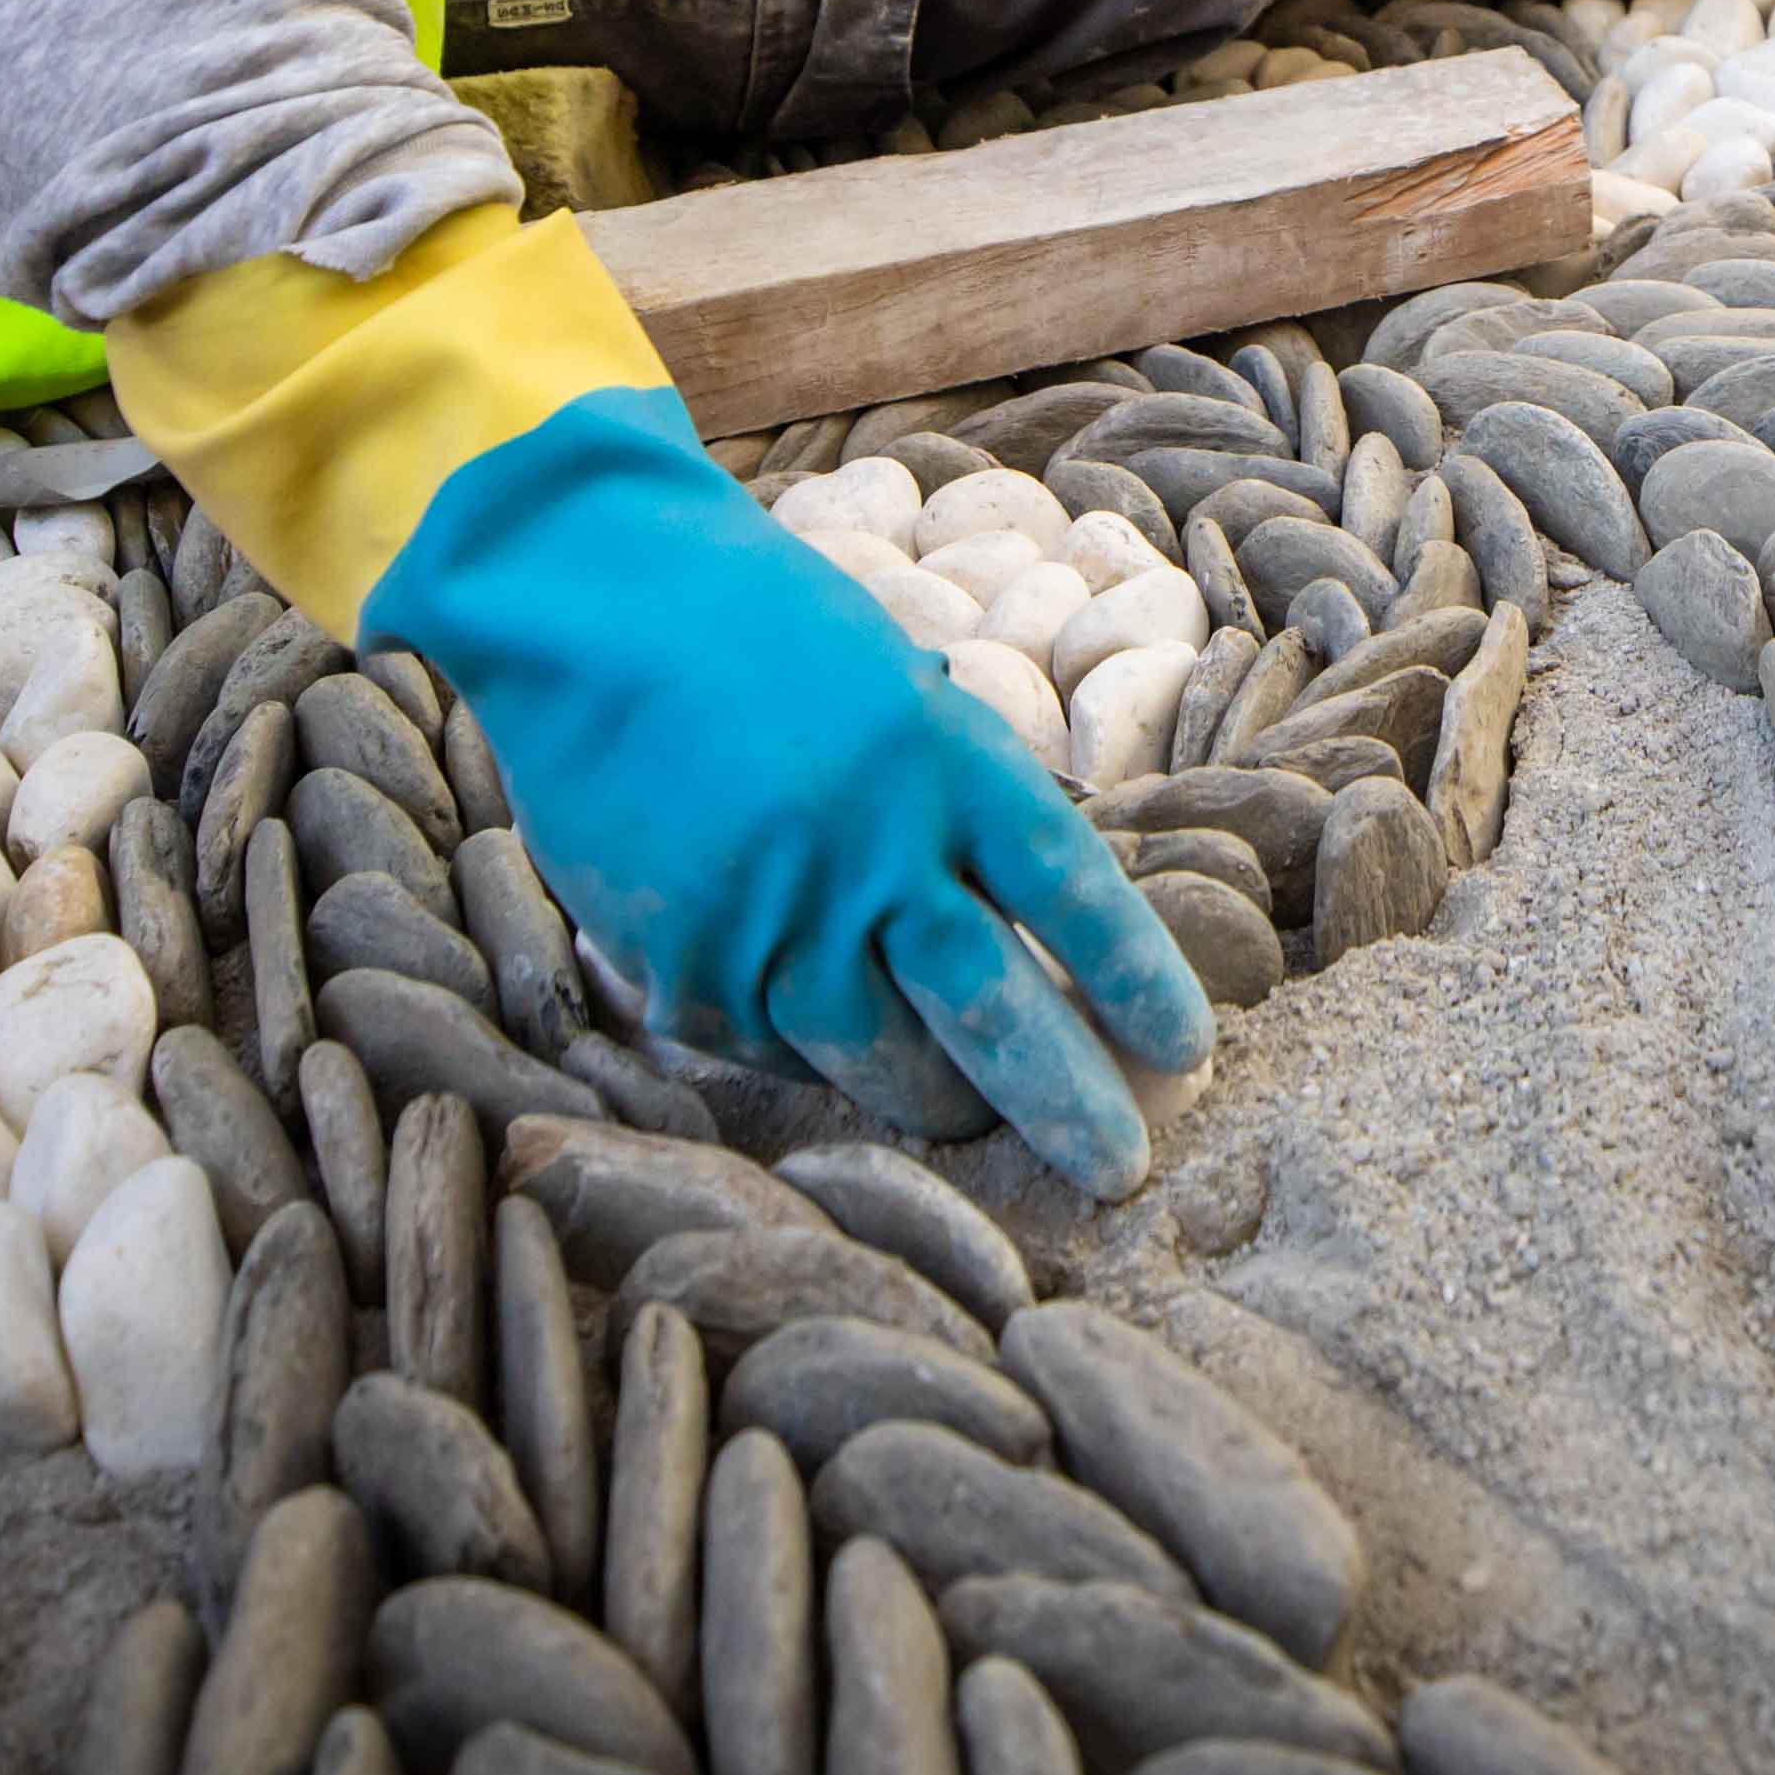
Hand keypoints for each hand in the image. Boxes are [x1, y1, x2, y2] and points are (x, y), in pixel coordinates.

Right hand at [112, 207, 1210, 1192]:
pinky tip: (810, 1019)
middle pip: (993, 1010)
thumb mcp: (893, 688)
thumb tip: (1027, 932)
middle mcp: (869, 846)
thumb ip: (953, 801)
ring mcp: (771, 917)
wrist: (588, 605)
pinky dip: (804, 1050)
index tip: (1186, 1049)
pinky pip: (772, 1049)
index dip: (1134, 979)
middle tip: (1120, 1169)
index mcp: (942, 757)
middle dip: (1067, 1105)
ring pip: (883, 1061)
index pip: (1069, 892)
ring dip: (939, 1103)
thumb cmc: (758, 631)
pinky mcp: (685, 968)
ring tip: (972, 1118)